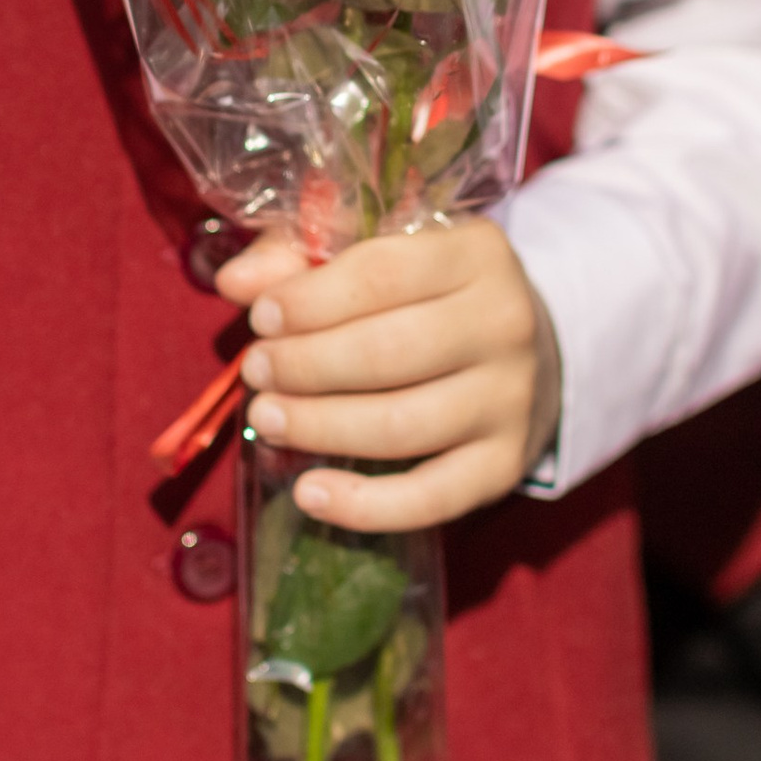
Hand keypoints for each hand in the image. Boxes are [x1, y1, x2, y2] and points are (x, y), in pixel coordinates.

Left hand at [212, 217, 560, 530]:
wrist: (526, 353)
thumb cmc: (429, 295)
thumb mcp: (378, 254)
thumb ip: (301, 256)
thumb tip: (235, 282)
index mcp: (477, 254)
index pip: (383, 273)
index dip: (311, 300)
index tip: (261, 318)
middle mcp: (505, 323)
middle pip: (389, 352)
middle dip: (306, 366)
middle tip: (256, 371)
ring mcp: (511, 399)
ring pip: (402, 425)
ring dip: (320, 428)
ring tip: (266, 419)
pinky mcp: (506, 465)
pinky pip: (431, 498)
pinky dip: (364, 506)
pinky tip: (308, 493)